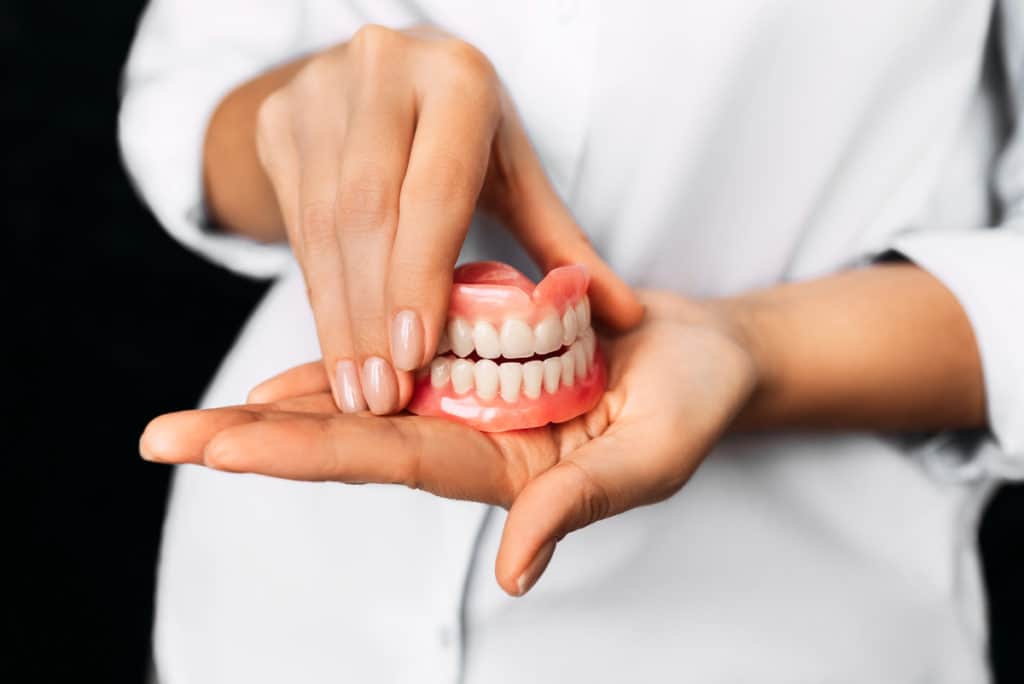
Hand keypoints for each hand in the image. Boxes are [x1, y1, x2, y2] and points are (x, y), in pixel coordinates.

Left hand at [140, 291, 757, 595]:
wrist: (705, 355)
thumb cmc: (691, 408)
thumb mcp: (649, 458)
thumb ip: (580, 503)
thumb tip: (515, 572)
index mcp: (502, 468)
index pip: (387, 459)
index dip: (304, 452)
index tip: (222, 450)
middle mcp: (472, 434)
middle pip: (349, 435)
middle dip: (256, 439)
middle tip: (161, 439)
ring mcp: (474, 393)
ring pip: (364, 397)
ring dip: (282, 403)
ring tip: (197, 418)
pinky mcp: (483, 351)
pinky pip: (404, 351)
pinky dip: (348, 354)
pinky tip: (290, 366)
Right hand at [250, 25, 641, 414]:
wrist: (380, 79)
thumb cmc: (461, 133)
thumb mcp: (514, 173)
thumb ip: (562, 243)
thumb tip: (628, 317)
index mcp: (458, 80)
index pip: (434, 190)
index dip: (421, 275)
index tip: (416, 355)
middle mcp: (383, 72)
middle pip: (368, 212)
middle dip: (374, 314)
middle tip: (386, 395)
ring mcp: (319, 92)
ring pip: (321, 225)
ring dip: (340, 318)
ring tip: (360, 389)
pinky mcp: (279, 119)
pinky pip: (294, 225)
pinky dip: (319, 295)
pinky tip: (337, 348)